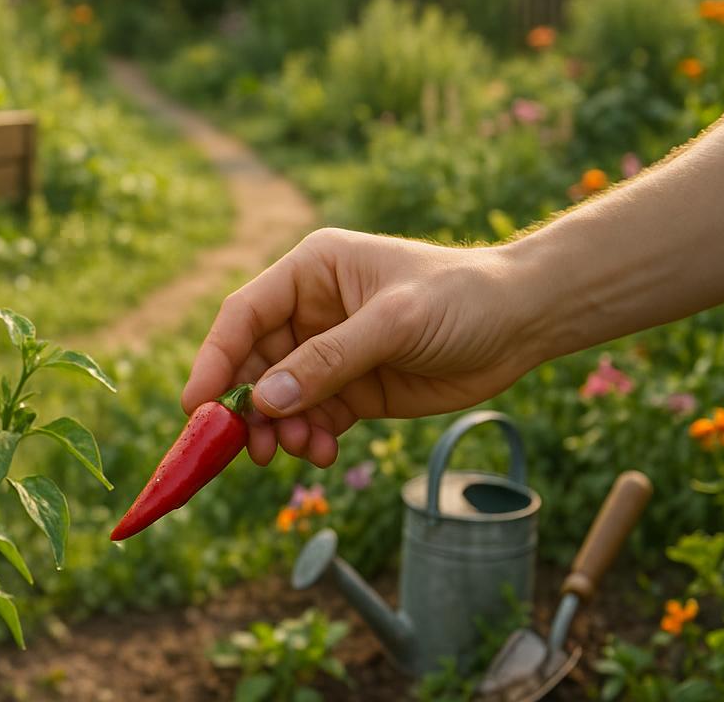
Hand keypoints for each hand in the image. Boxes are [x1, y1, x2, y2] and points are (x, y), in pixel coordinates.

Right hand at [183, 228, 542, 468]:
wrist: (527, 321)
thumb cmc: (462, 298)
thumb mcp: (394, 323)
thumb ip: (328, 361)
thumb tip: (265, 401)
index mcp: (310, 270)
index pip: (244, 315)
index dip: (215, 359)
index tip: (197, 405)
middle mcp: (310, 309)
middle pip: (254, 363)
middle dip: (249, 407)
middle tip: (250, 449)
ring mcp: (330, 351)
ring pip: (279, 398)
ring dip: (280, 429)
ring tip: (300, 450)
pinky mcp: (353, 388)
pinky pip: (312, 419)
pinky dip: (309, 440)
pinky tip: (325, 453)